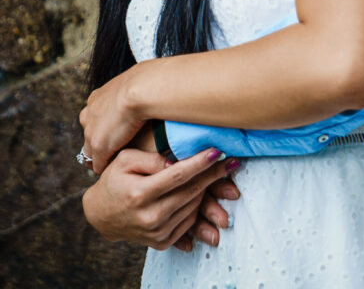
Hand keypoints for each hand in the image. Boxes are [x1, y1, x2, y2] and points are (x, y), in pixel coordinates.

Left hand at [80, 66, 146, 172]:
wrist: (143, 88)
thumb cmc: (148, 82)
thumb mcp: (137, 83)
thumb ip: (135, 91)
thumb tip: (150, 90)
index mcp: (97, 97)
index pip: (95, 116)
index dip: (105, 125)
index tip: (118, 130)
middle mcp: (90, 113)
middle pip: (89, 134)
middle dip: (100, 141)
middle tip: (117, 148)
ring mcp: (91, 131)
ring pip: (91, 151)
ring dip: (103, 157)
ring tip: (119, 162)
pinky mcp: (98, 147)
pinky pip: (98, 164)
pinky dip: (107, 167)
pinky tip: (121, 168)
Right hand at [82, 146, 236, 250]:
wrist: (101, 215)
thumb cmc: (114, 180)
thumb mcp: (126, 160)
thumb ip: (152, 159)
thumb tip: (178, 162)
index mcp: (140, 194)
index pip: (178, 176)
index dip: (200, 163)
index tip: (218, 151)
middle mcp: (150, 217)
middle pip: (190, 192)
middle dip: (213, 175)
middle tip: (231, 161)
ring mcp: (157, 232)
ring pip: (193, 206)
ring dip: (208, 189)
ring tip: (218, 173)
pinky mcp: (162, 242)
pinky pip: (189, 221)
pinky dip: (197, 205)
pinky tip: (202, 191)